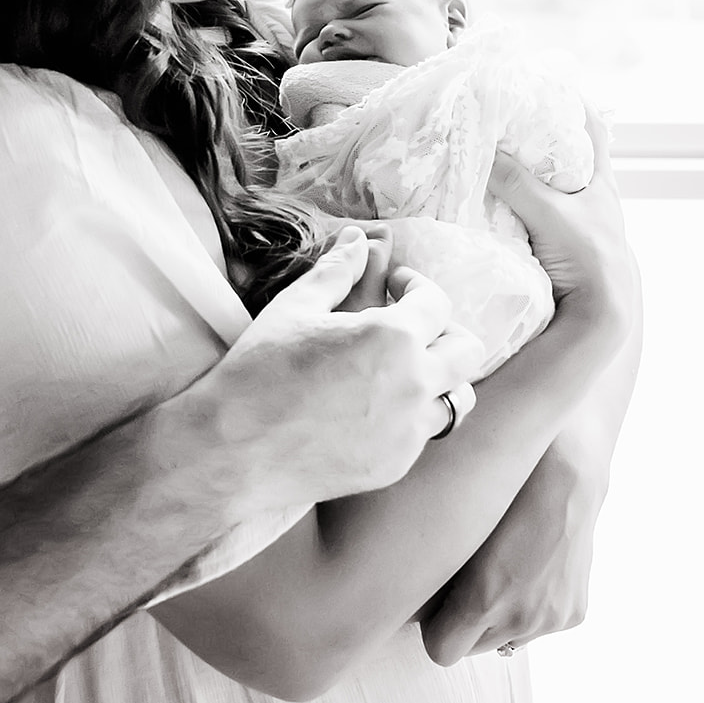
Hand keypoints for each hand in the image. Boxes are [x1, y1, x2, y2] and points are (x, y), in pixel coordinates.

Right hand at [206, 227, 483, 511]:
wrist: (236, 452)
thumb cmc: (260, 371)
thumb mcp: (296, 307)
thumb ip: (336, 270)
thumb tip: (358, 239)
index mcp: (392, 336)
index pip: (436, 303)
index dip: (416, 287)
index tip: (396, 286)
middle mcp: (414, 384)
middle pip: (466, 351)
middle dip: (445, 330)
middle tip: (411, 325)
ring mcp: (409, 430)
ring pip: (456, 397)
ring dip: (439, 377)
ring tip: (401, 369)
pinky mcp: (397, 463)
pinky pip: (424, 431)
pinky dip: (411, 413)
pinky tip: (374, 404)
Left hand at [420, 436, 600, 665]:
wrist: (566, 467)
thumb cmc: (501, 486)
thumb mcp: (458, 527)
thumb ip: (437, 573)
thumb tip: (410, 594)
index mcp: (484, 599)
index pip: (440, 651)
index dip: (435, 625)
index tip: (438, 599)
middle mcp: (521, 618)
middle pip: (473, 648)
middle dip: (466, 622)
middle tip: (468, 579)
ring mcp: (551, 618)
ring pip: (508, 639)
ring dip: (500, 616)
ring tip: (503, 568)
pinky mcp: (575, 612)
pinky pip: (540, 625)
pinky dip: (531, 606)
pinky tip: (532, 566)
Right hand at [489, 107, 633, 319]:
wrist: (596, 314)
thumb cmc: (590, 259)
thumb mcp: (554, 214)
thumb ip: (519, 184)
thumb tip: (481, 149)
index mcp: (599, 181)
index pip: (588, 125)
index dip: (567, 99)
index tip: (537, 80)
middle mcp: (584, 195)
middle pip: (557, 150)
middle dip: (527, 133)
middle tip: (493, 116)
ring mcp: (565, 219)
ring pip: (536, 181)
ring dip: (511, 169)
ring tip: (478, 150)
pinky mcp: (546, 241)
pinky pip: (521, 209)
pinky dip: (502, 200)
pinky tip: (479, 195)